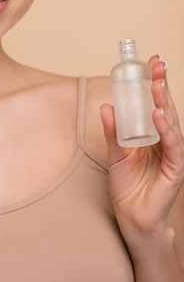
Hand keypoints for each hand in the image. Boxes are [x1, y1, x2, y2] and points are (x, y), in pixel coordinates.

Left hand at [99, 55, 183, 238]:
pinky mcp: (174, 170)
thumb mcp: (115, 153)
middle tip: (157, 65)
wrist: (132, 218)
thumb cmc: (128, 186)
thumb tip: (106, 107)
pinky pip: (172, 146)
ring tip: (157, 85)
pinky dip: (166, 130)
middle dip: (162, 86)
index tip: (152, 63)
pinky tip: (160, 115)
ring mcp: (172, 155)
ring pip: (171, 124)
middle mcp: (165, 142)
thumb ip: (112, 132)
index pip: (156, 104)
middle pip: (166, 108)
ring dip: (164, 103)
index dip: (156, 84)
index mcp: (153, 135)